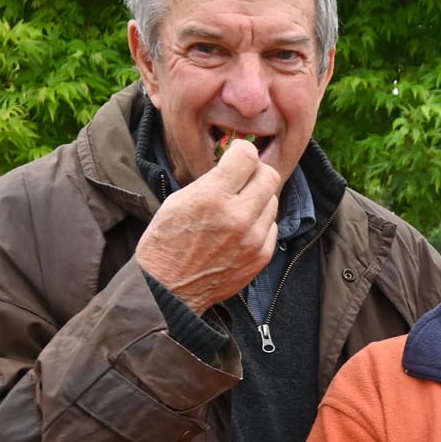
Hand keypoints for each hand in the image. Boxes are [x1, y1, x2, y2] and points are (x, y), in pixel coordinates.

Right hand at [134, 137, 281, 313]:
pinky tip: (242, 228)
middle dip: (255, 172)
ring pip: (273, 200)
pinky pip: (273, 225)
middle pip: (269, 175)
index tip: (236, 156)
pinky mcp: (261, 256)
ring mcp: (253, 239)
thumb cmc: (166, 242)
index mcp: (212, 197)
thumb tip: (235, 165)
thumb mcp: (180, 200)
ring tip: (238, 207)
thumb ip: (212, 180)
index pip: (248, 156)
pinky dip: (260, 222)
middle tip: (242, 179)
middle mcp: (237, 217)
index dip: (242, 152)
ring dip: (258, 198)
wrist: (168, 289)